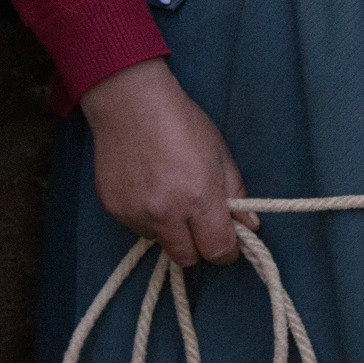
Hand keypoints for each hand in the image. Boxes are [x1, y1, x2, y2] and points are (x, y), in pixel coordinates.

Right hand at [77, 59, 256, 266]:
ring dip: (170, 230)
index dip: (228, 250)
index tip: (229, 242)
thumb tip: (249, 226)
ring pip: (161, 243)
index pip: (218, 250)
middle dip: (199, 246)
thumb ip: (235, 195)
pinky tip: (148, 188)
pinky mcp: (114, 211)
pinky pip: (137, 228)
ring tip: (169, 195)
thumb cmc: (183, 123)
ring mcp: (136, 215)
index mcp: (199, 198)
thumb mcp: (220, 153)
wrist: (131, 104)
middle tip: (200, 223)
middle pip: (188, 258)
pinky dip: (147, 218)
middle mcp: (166, 214)